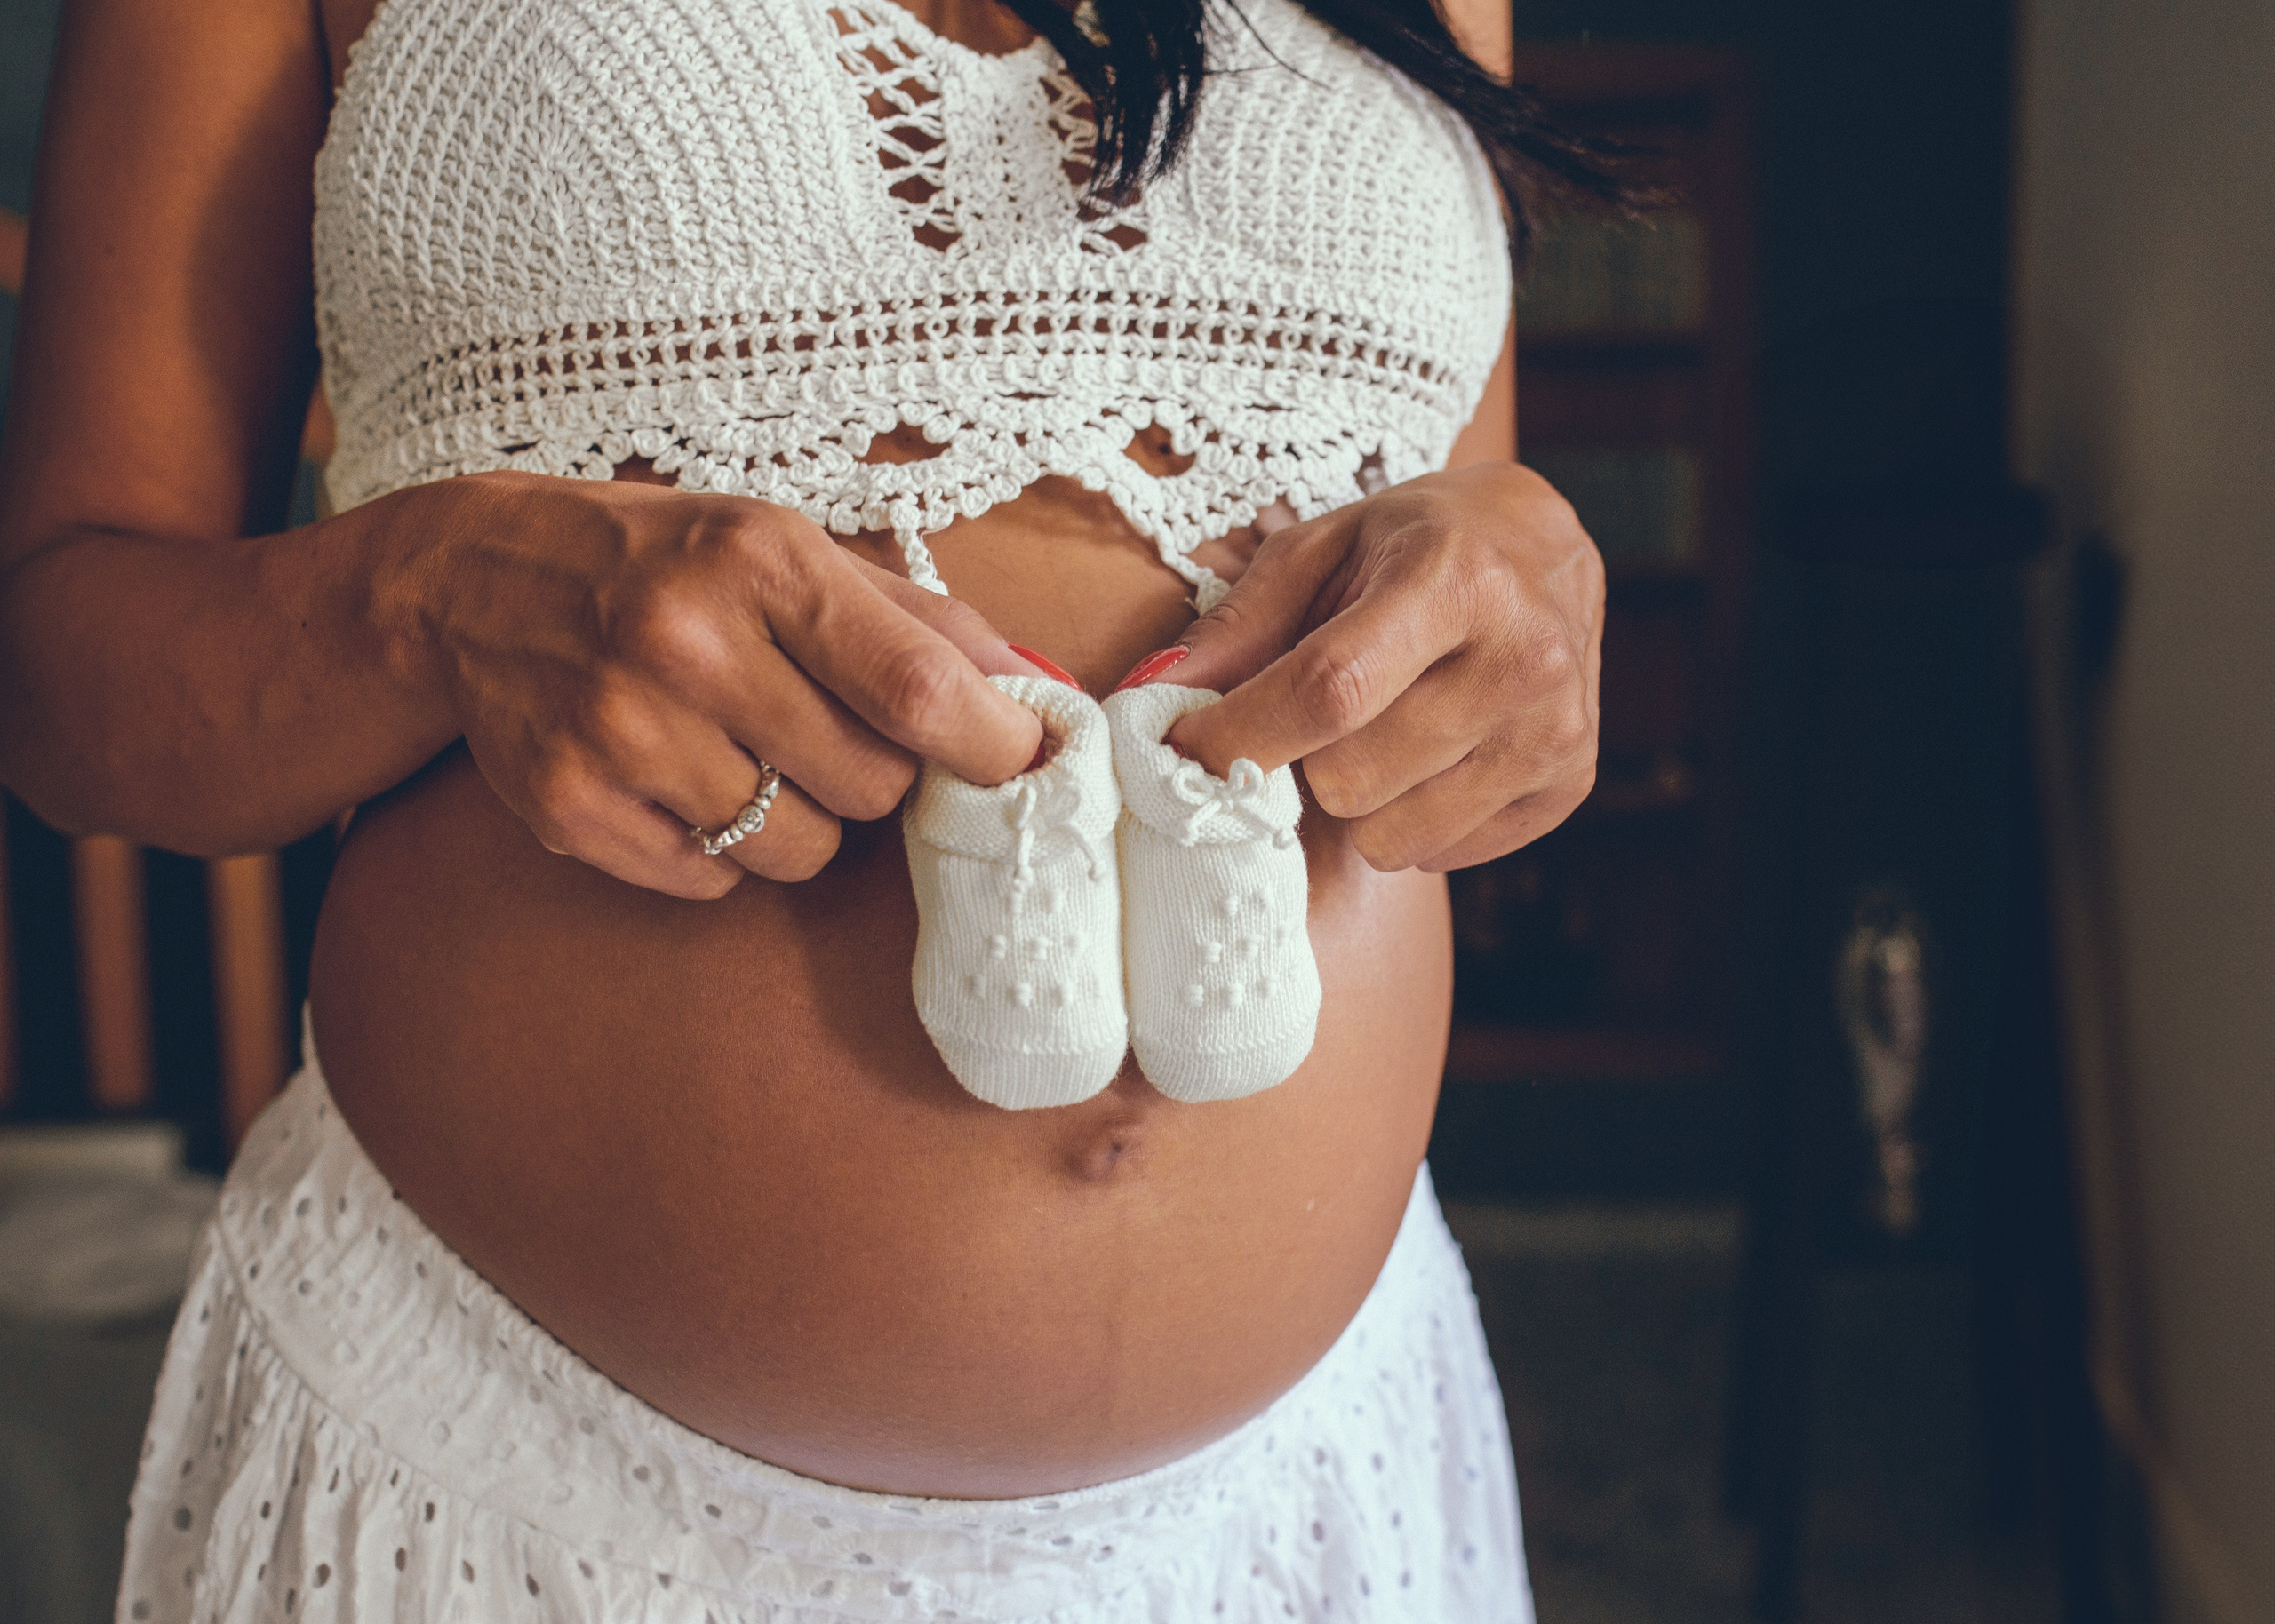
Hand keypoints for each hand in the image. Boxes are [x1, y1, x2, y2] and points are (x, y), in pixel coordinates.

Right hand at [407, 473, 1045, 897]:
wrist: (468, 582)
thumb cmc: (660, 562)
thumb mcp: (783, 546)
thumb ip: (915, 619)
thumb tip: (1032, 689)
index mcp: (756, 561)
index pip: (915, 687)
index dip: (993, 744)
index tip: (1026, 762)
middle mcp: (683, 645)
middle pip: (871, 784)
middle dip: (878, 773)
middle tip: (826, 729)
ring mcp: (619, 734)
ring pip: (803, 849)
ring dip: (801, 817)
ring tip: (742, 748)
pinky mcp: (571, 810)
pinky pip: (718, 881)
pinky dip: (721, 849)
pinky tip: (677, 778)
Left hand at [1131, 462, 1602, 872]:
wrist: (1547, 543)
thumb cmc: (1413, 543)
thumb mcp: (1319, 550)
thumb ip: (1235, 628)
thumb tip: (1148, 700)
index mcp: (1454, 578)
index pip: (1330, 690)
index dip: (1239, 736)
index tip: (1179, 751)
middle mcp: (1523, 656)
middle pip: (1351, 779)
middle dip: (1303, 760)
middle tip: (1317, 715)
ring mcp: (1556, 730)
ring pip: (1389, 835)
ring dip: (1356, 798)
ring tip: (1379, 730)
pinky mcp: (1570, 783)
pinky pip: (1438, 854)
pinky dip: (1410, 816)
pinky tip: (1428, 753)